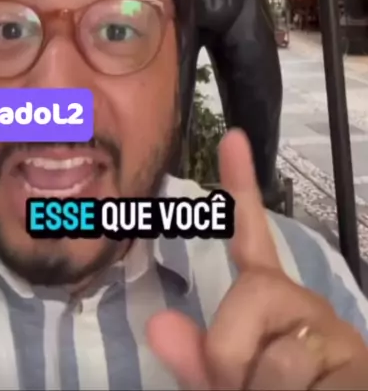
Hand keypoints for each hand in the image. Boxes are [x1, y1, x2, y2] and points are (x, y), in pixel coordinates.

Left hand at [146, 129, 367, 389]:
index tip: (233, 137)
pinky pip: (302, 379)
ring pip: (277, 357)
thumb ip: (198, 359)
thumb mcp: (228, 386)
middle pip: (251, 294)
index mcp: (270, 304)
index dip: (241, 187)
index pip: (250, 240)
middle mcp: (305, 305)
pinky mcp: (357, 361)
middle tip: (246, 387)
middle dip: (231, 354)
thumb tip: (156, 323)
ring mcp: (335, 332)